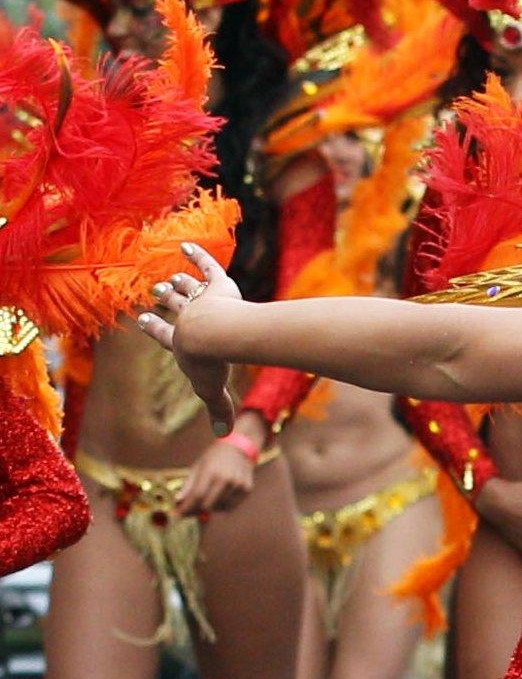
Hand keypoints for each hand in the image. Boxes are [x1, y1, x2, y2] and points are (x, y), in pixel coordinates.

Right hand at [136, 244, 242, 434]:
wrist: (214, 335)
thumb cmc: (210, 363)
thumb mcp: (212, 389)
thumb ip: (219, 410)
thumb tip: (222, 435)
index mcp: (179, 342)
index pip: (164, 335)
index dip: (154, 328)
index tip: (143, 319)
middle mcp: (186, 319)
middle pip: (173, 308)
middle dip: (164, 300)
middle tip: (155, 292)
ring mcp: (200, 300)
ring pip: (186, 288)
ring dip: (178, 281)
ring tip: (172, 277)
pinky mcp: (217, 284)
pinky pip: (206, 265)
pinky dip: (197, 255)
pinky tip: (187, 244)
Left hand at [177, 433, 257, 515]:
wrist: (239, 447)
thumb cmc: (214, 457)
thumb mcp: (198, 466)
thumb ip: (188, 484)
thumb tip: (178, 501)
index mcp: (211, 470)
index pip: (197, 495)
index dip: (187, 507)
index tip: (178, 514)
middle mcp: (226, 478)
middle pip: (208, 505)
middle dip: (196, 510)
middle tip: (190, 511)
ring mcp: (238, 484)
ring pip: (219, 508)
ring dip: (210, 508)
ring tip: (206, 499)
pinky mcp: (247, 489)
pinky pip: (231, 506)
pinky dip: (222, 506)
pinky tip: (218, 498)